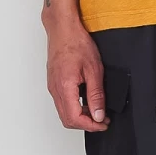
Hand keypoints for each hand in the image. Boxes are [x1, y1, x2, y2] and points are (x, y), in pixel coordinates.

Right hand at [46, 11, 107, 130]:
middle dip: (86, 124)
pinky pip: (62, 103)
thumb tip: (98, 114)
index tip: (103, 124)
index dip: (90, 125)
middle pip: (67, 120)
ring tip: (97, 111)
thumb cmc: (76, 43)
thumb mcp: (94, 69)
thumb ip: (96, 95)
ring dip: (80, 117)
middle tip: (102, 121)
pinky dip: (74, 108)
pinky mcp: (53, 83)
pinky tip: (86, 101)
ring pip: (64, 112)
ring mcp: (52, 86)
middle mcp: (55, 89)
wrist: (63, 29)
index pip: (75, 118)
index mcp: (64, 87)